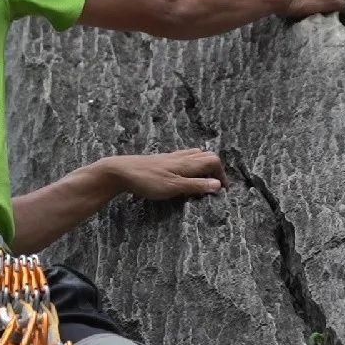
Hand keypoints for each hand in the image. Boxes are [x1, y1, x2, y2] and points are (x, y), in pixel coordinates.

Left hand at [102, 149, 226, 199]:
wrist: (121, 171)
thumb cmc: (147, 180)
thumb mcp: (174, 187)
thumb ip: (196, 185)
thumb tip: (218, 185)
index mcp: (187, 163)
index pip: (213, 161)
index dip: (222, 174)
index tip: (223, 190)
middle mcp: (181, 157)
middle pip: (206, 155)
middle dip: (215, 168)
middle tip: (216, 185)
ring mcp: (170, 157)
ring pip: (194, 155)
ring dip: (203, 165)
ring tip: (204, 179)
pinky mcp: (161, 160)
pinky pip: (183, 157)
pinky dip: (191, 164)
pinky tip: (184, 174)